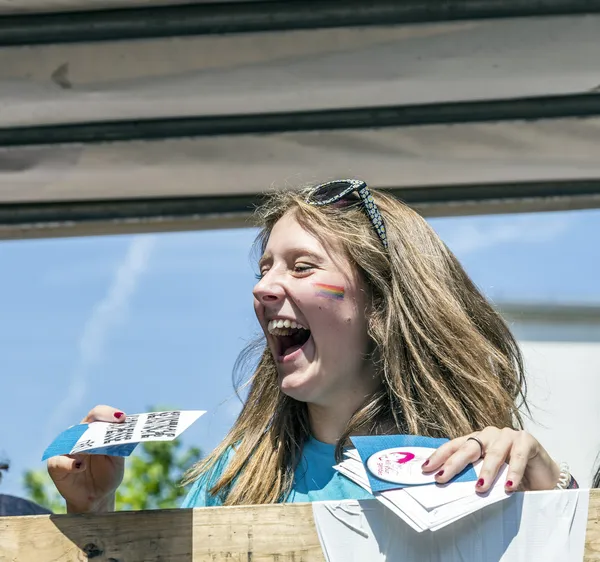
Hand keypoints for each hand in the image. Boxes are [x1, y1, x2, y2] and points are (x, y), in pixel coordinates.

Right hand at [47, 405, 125, 512]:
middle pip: (86, 423)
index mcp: (94, 430)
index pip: (98, 414)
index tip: (121, 417)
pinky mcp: (55, 465)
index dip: (108, 413)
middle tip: (114, 424)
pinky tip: (81, 467)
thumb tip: (116, 435)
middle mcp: (78, 435)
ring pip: (71, 439)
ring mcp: (65, 449)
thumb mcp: (117, 460)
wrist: (96, 497)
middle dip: (100, 422)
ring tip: (97, 448)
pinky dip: (68, 463)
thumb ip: (117, 446)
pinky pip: (58, 461)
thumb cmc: (108, 474)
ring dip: (84, 442)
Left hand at [422, 427, 560, 492]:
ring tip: (480, 487)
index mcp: (476, 440)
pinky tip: (509, 486)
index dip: (440, 456)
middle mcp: (489, 435)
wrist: (544, 478)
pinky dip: (514, 472)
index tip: (426, 469)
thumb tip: (450, 489)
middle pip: (469, 447)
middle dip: (454, 463)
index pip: (454, 446)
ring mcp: (508, 435)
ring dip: (486, 471)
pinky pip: (518, 456)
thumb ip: (473, 478)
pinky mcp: (527, 440)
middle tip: (443, 477)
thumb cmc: (511, 478)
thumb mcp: (489, 478)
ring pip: (494, 453)